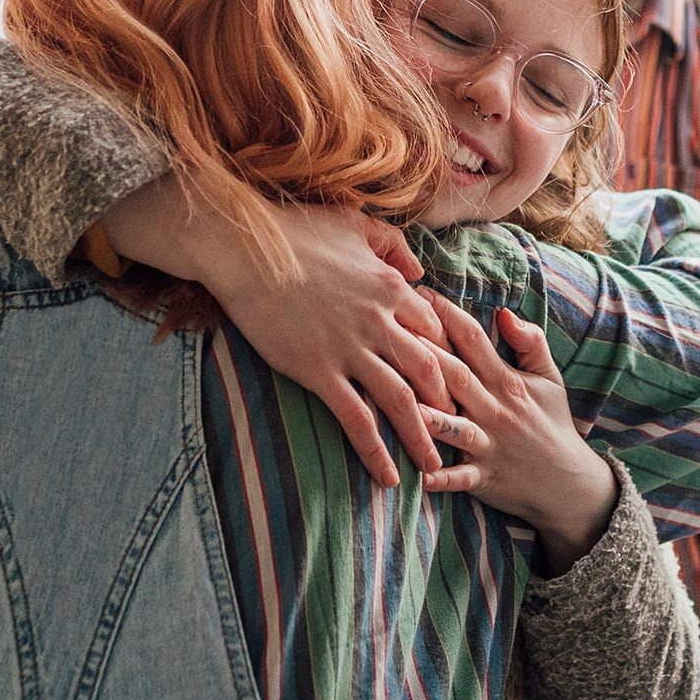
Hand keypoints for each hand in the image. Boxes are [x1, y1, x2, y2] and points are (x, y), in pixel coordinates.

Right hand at [103, 176, 452, 486]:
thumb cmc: (293, 229)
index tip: (451, 381)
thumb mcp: (354, 223)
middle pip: (430, 369)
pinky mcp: (319, 370)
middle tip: (455, 428)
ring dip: (421, 436)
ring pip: (402, 400)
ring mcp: (351, 349)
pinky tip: (387, 476)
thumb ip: (392, 243)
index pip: (434, 330)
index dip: (445, 358)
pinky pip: (357, 418)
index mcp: (391, 287)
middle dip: (447, 402)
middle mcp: (380, 321)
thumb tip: (419, 268)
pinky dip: (376, 450)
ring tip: (434, 466)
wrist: (244, 247)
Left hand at [415, 295, 617, 571]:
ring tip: (401, 401)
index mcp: (506, 381)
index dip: (447, 316)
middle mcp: (495, 409)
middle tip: (393, 330)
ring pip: (456, 427)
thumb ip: (530, 342)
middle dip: (426, 352)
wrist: (570, 482)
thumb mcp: (549, 378)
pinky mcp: (486, 478)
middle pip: (456, 376)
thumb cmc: (551, 423)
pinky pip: (461, 478)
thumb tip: (504, 312)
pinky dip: (443, 478)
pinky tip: (420, 476)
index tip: (420, 293)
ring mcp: (489, 445)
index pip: (474, 341)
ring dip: (430, 415)